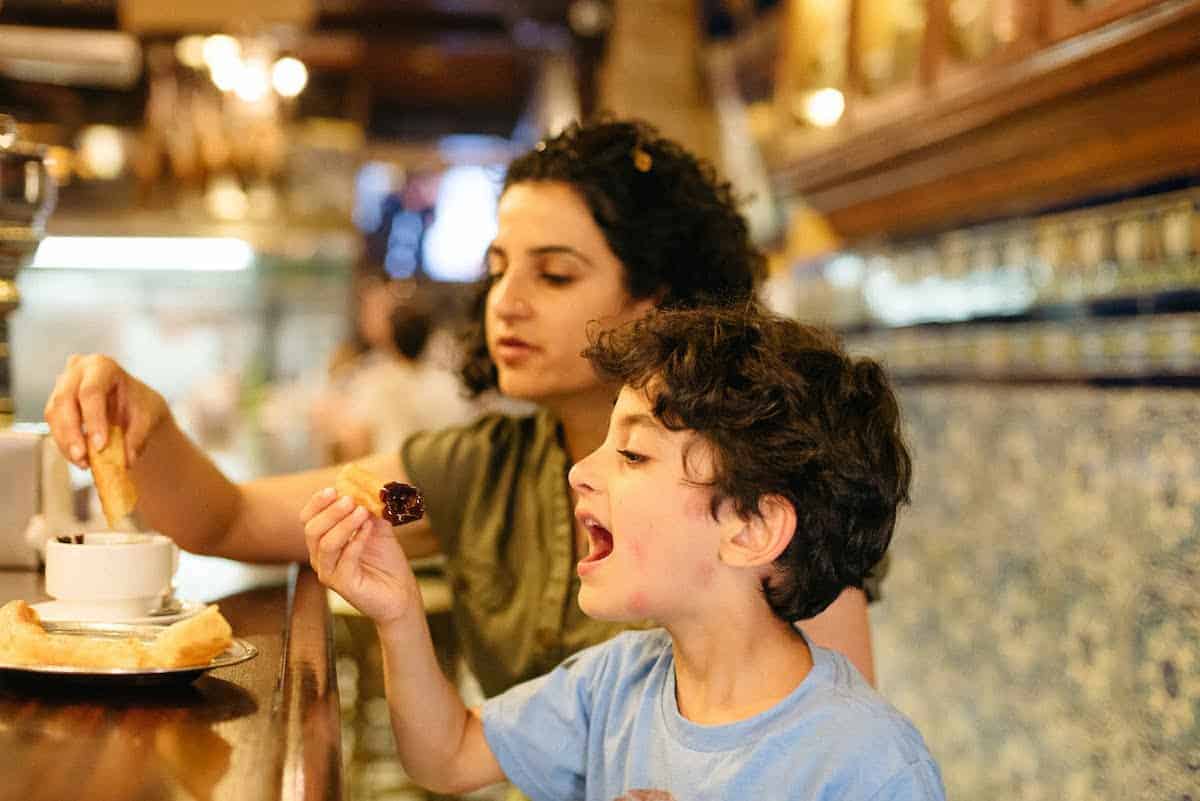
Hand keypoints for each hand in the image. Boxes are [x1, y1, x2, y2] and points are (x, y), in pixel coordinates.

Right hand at [42, 354, 169, 468]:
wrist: (132, 404)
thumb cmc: (140, 404)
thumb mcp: (147, 416)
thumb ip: (138, 436)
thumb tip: (127, 460)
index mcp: (103, 366)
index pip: (91, 391)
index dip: (93, 419)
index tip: (100, 445)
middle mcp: (77, 371)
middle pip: (65, 400)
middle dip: (72, 432)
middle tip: (83, 458)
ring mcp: (62, 385)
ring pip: (54, 414)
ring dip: (66, 442)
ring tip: (84, 463)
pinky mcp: (55, 404)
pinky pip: (53, 425)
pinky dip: (65, 445)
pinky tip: (79, 459)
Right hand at [301, 488, 420, 624]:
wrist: (401, 592)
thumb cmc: (386, 562)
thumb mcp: (378, 528)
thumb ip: (370, 508)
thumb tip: (367, 486)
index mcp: (323, 541)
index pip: (308, 519)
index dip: (317, 503)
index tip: (333, 489)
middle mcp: (320, 557)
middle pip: (312, 530)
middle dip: (331, 511)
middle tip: (350, 500)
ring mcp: (329, 572)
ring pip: (325, 544)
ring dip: (344, 524)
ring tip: (362, 511)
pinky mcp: (343, 584)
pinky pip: (344, 559)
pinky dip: (357, 541)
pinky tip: (369, 529)